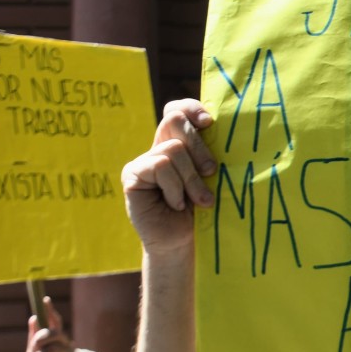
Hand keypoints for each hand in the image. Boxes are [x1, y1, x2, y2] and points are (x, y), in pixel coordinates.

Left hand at [27, 297, 74, 351]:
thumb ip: (33, 339)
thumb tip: (34, 319)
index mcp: (56, 341)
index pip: (55, 322)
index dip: (51, 311)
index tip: (45, 299)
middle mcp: (66, 345)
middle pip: (54, 332)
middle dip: (41, 339)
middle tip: (34, 349)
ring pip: (50, 349)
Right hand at [121, 98, 217, 254]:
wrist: (184, 244)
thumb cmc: (202, 213)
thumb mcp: (211, 180)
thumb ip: (209, 155)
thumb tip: (218, 128)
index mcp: (178, 144)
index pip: (177, 110)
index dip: (191, 108)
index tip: (209, 122)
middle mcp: (158, 148)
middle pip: (174, 121)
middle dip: (199, 146)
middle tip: (212, 172)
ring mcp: (143, 161)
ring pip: (173, 150)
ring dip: (191, 179)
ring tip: (197, 201)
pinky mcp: (132, 175)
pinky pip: (160, 166)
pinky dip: (174, 188)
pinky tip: (175, 205)